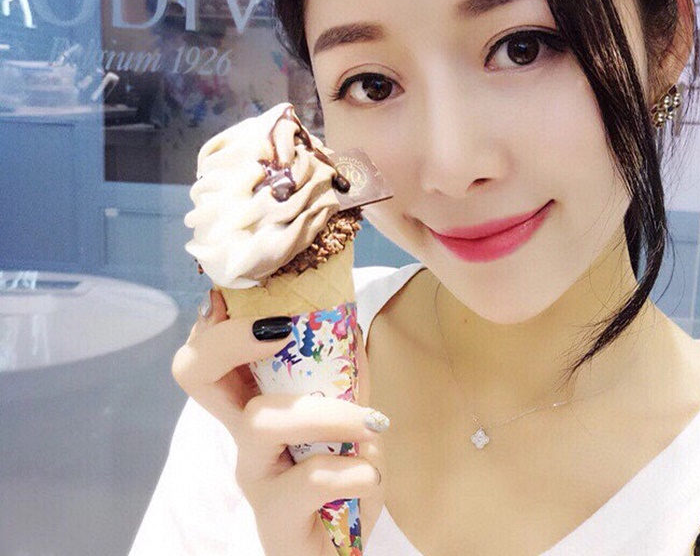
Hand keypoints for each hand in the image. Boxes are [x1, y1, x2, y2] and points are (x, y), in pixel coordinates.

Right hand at [172, 289, 388, 555]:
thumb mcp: (345, 423)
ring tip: (373, 424)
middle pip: (197, 373)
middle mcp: (242, 438)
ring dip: (329, 412)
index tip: (253, 297)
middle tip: (283, 331)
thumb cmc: (339, 483)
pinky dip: (357, 469)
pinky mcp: (276, 520)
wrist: (340, 550)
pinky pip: (312, 478)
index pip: (206, 355)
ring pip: (264, 422)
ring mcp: (255, 478)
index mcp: (255, 407)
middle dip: (233, 340)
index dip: (219, 321)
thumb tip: (352, 324)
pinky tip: (371, 476)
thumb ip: (344, 380)